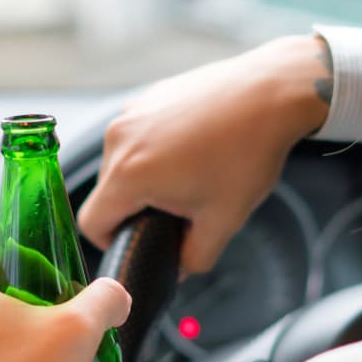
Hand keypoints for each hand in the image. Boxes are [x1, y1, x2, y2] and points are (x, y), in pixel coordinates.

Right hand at [78, 35, 331, 274]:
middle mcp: (119, 139)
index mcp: (129, 174)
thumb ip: (194, 257)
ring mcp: (131, 112)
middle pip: (106, 192)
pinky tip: (193, 148)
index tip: (141, 242)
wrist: (270, 93)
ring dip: (145, 177)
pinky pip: (136, 135)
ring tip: (190, 175)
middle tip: (178, 211)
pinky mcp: (146, 97)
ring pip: (121, 162)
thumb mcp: (224, 220)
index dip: (112, 243)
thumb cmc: (247, 153)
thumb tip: (180, 268)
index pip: (91, 224)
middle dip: (135, 208)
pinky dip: (154, 149)